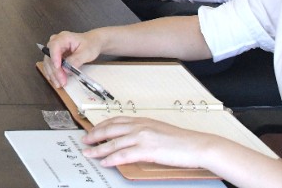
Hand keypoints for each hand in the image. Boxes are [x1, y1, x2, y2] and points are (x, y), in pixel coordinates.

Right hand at [43, 28, 102, 84]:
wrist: (92, 42)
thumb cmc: (90, 45)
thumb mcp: (86, 52)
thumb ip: (76, 60)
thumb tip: (66, 70)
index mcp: (63, 37)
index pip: (54, 46)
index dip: (54, 58)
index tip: (58, 68)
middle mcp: (56, 42)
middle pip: (50, 56)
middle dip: (55, 70)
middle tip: (61, 82)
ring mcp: (54, 48)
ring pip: (48, 61)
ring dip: (52, 73)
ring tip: (58, 84)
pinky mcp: (55, 55)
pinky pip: (50, 64)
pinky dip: (52, 72)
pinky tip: (54, 79)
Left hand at [81, 116, 217, 171]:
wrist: (197, 145)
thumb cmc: (182, 141)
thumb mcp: (159, 130)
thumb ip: (144, 132)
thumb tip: (133, 139)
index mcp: (143, 120)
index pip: (116, 121)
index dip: (102, 126)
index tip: (93, 130)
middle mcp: (140, 126)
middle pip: (110, 129)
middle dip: (94, 135)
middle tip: (84, 141)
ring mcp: (142, 137)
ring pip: (113, 143)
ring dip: (98, 149)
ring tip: (89, 153)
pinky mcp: (147, 150)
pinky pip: (123, 155)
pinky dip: (111, 158)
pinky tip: (104, 162)